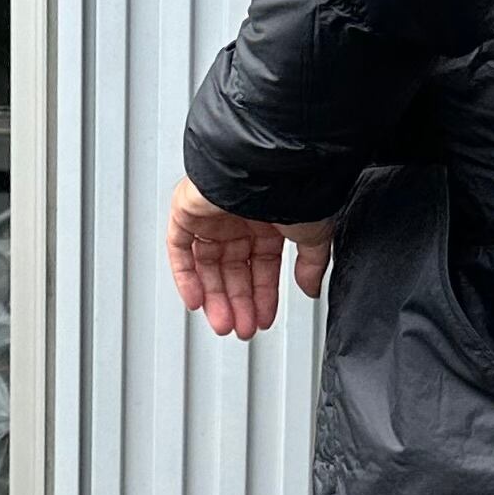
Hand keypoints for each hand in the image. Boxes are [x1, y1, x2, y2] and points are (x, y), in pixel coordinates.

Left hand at [167, 176, 334, 338]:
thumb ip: (311, 265)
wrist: (272, 165)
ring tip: (225, 324)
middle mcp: (240, 216)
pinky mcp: (188, 209)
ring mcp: (213, 213)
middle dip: (238, 303)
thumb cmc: (296, 188)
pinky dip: (186, 277)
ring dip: (215, 297)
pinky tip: (197, 301)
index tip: (264, 319)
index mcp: (269, 219)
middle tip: (243, 329)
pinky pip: (180, 248)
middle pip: (233, 270)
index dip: (263, 295)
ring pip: (208, 264)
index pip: (261, 265)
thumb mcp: (314, 235)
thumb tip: (310, 288)